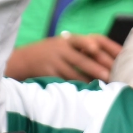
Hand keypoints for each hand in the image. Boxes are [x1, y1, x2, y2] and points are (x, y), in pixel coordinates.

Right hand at [5, 34, 121, 82]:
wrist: (23, 59)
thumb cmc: (51, 52)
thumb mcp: (63, 45)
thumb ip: (80, 48)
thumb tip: (106, 57)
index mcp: (68, 40)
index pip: (83, 40)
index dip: (94, 44)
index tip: (105, 50)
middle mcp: (61, 49)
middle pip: (81, 59)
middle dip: (96, 67)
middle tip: (109, 75)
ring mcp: (54, 62)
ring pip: (73, 73)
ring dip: (87, 80)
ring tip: (100, 86)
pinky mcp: (48, 74)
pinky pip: (63, 82)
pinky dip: (74, 87)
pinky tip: (83, 92)